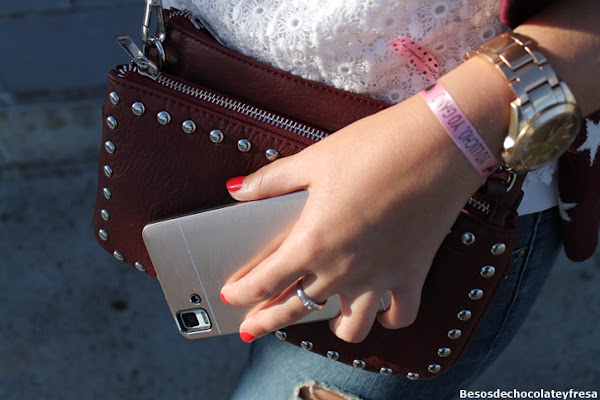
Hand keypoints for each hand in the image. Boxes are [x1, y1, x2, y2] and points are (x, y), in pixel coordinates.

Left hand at [220, 93, 484, 343]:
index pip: (263, 282)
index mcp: (311, 243)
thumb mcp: (314, 160)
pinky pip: (400, 315)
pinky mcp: (412, 274)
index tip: (229, 296)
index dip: (241, 293)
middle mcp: (342, 271)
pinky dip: (388, 318)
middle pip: (295, 311)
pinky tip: (380, 309)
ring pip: (351, 328)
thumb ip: (271, 181)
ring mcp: (379, 278)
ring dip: (331, 325)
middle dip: (267, 321)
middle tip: (252, 326)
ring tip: (323, 315)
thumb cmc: (373, 148)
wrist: (438, 146)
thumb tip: (236, 189)